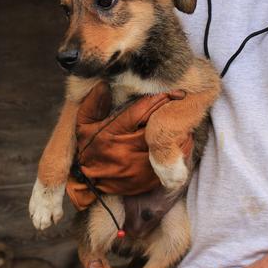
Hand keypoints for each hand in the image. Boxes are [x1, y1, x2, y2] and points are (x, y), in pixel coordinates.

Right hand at [67, 82, 191, 209]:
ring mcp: (140, 167)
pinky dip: (179, 150)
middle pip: (159, 127)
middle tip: (183, 103)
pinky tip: (181, 140)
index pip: (141, 111)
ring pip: (169, 145)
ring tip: (183, 121)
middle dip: (172, 114)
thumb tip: (103, 85)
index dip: (159, 99)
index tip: (172, 91)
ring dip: (179, 132)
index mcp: (113, 133)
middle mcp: (128, 151)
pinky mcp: (149, 180)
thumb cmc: (88, 148)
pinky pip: (172, 162)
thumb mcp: (83, 124)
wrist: (88, 183)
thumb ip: (93, 104)